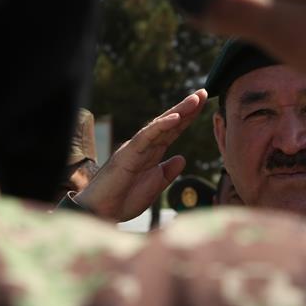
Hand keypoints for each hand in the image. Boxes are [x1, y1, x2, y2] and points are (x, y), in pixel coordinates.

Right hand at [74, 89, 207, 221]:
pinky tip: (176, 117)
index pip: (173, 130)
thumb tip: (182, 158)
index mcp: (152, 153)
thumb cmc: (124, 200)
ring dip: (178, 111)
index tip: (203, 104)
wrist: (102, 213)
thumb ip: (167, 172)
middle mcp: (145, 146)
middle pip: (168, 123)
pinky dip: (161, 126)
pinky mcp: (128, 154)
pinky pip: (146, 136)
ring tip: (194, 99)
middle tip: (203, 92)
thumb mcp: (154, 186)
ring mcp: (136, 148)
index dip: (188, 118)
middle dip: (186, 108)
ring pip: (159, 125)